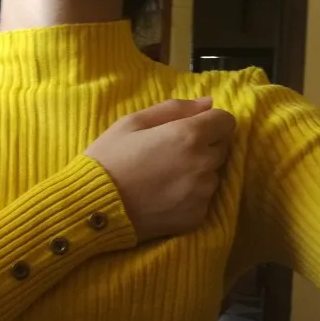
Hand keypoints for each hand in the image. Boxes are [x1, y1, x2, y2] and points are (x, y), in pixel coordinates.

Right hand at [84, 98, 234, 242]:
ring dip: (197, 172)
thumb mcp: (131, 122)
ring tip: (165, 178)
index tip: (188, 130)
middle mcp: (203, 163)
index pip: (225, 121)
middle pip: (221, 148)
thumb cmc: (109, 158)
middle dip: (203, 146)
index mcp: (189, 135)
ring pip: (212, 175)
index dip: (209, 122)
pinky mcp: (197, 217)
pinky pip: (202, 200)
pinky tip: (163, 197)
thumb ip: (174, 108)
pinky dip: (189, 197)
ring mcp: (202, 193)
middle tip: (170, 155)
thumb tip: (208, 103)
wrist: (93, 206)